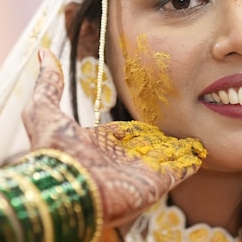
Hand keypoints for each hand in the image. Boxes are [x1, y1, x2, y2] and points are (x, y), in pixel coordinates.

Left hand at [21, 49, 205, 226]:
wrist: (64, 190)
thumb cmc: (52, 152)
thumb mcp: (42, 110)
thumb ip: (48, 83)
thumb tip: (42, 52)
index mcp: (97, 145)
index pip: (121, 134)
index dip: (134, 128)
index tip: (147, 123)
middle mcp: (119, 160)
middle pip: (144, 148)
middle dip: (158, 142)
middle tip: (175, 132)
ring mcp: (138, 174)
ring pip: (162, 158)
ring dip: (177, 150)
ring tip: (194, 140)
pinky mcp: (154, 185)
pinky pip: (177, 171)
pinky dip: (189, 162)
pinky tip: (198, 153)